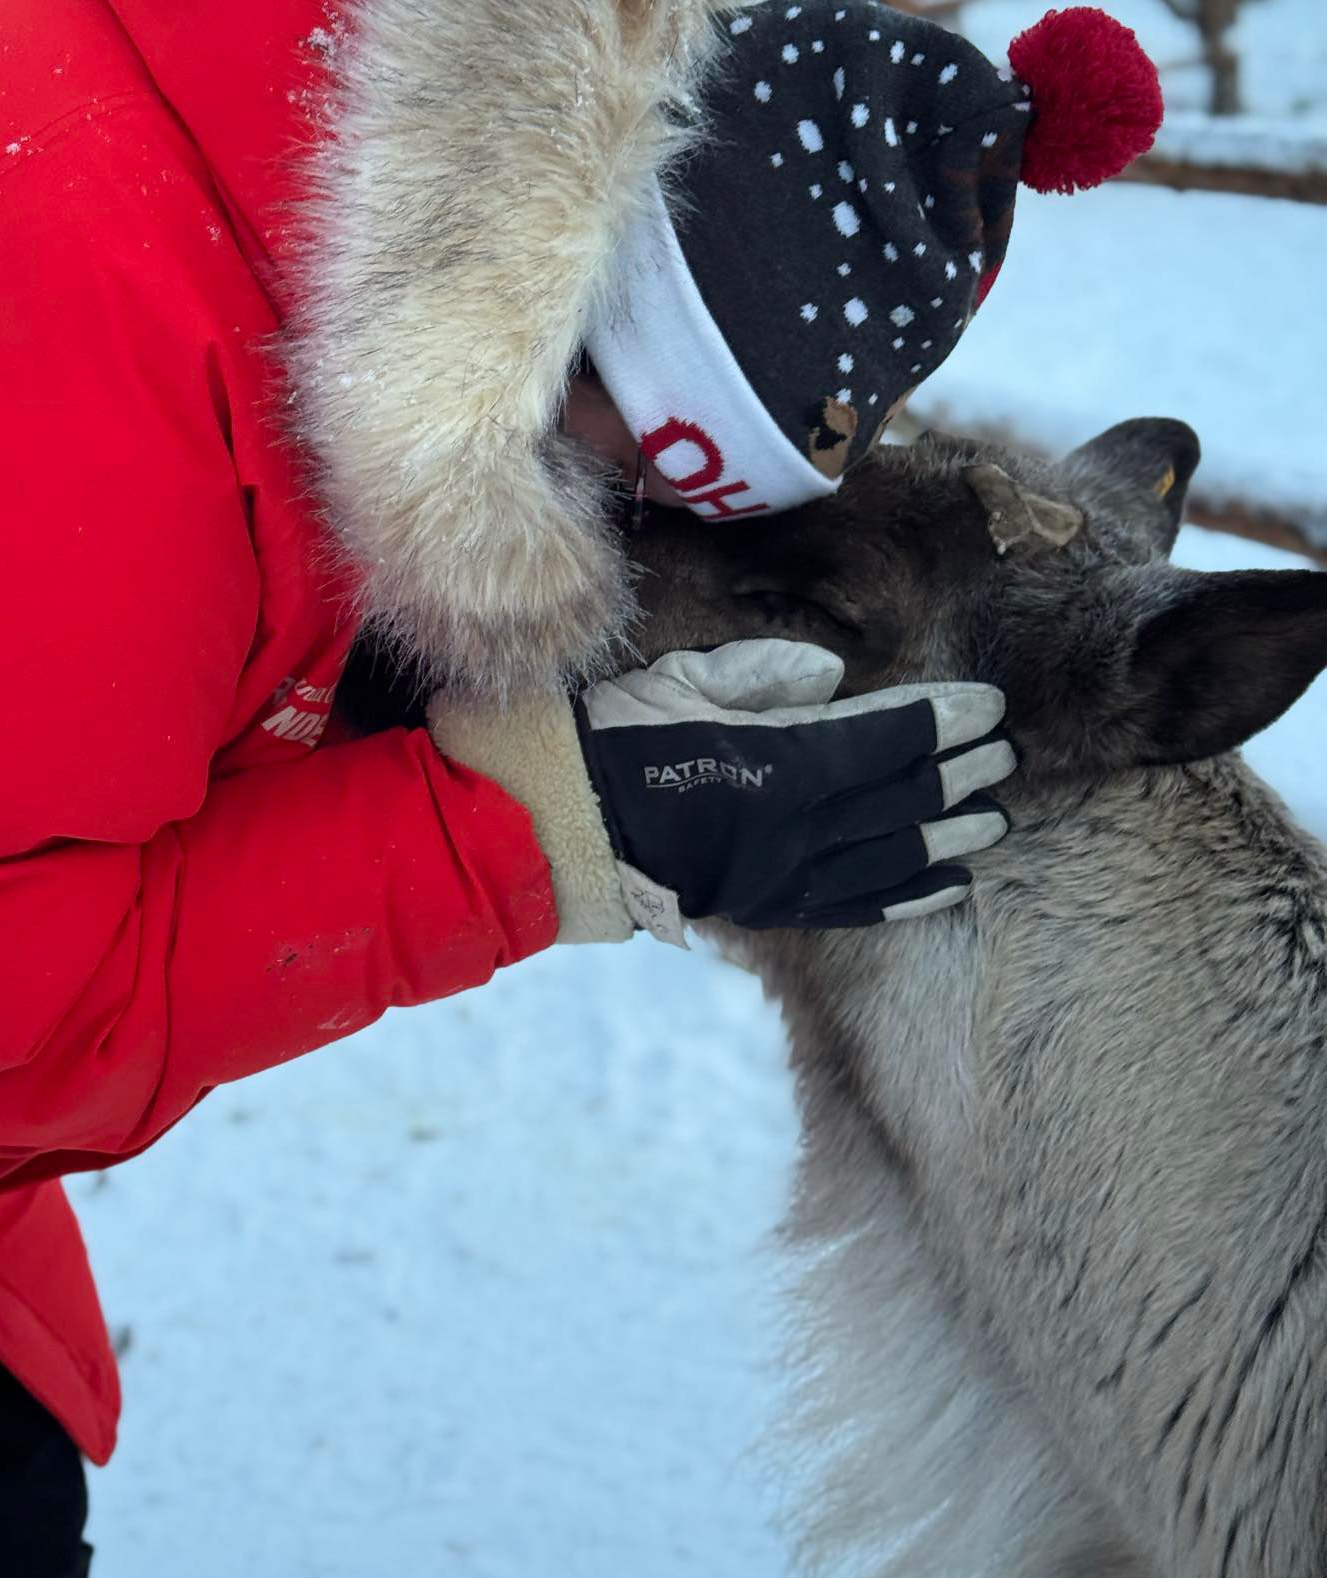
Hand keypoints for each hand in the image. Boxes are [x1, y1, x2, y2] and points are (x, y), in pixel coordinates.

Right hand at [574, 641, 1013, 939]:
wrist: (569, 825)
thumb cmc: (622, 738)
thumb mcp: (685, 680)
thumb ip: (765, 670)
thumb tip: (835, 675)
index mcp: (779, 762)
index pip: (887, 736)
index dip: (945, 719)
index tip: (990, 704)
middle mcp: (796, 826)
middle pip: (903, 797)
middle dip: (962, 774)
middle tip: (1009, 755)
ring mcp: (786, 874)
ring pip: (893, 856)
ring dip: (951, 836)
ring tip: (996, 819)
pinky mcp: (771, 906)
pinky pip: (859, 907)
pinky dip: (911, 895)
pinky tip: (951, 885)